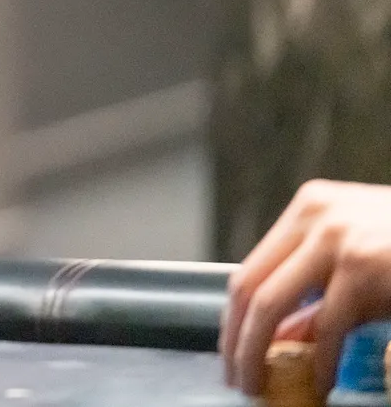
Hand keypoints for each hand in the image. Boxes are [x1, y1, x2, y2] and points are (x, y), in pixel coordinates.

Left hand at [222, 179, 390, 393]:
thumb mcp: (357, 258)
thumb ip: (317, 291)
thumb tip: (278, 339)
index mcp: (309, 209)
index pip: (250, 269)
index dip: (234, 319)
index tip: (231, 353)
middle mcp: (315, 217)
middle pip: (248, 286)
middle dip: (236, 341)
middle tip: (237, 379)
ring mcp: (337, 239)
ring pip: (271, 305)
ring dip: (258, 353)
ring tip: (260, 385)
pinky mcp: (364, 269)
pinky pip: (328, 326)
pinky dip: (321, 362)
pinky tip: (321, 383)